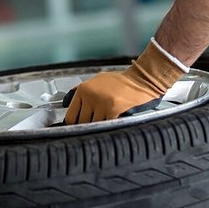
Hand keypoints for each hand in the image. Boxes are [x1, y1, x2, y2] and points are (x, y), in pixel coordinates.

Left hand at [63, 40, 187, 123]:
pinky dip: (109, 126)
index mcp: (84, 89)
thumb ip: (82, 91)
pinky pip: (106, 125)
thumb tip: (67, 102)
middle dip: (87, 127)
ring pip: (93, 125)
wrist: (141, 79)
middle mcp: (90, 96)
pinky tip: (113, 122)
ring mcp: (101, 103)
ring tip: (104, 124)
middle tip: (93, 127)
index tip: (77, 128)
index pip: (71, 115)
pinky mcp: (113, 109)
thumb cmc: (121, 81)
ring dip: (99, 127)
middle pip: (81, 123)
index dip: (74, 124)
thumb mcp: (97, 80)